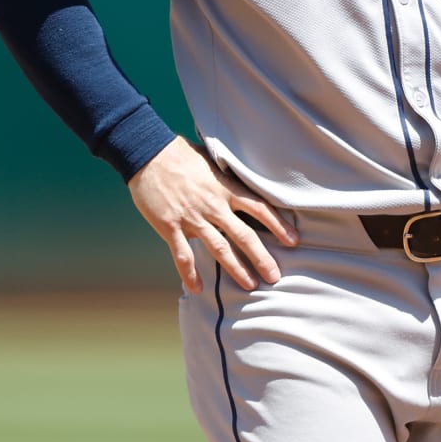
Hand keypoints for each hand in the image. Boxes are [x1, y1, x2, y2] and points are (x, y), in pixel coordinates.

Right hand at [128, 138, 297, 293]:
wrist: (147, 153)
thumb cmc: (179, 154)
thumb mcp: (211, 161)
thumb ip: (226, 177)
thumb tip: (241, 180)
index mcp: (225, 189)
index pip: (259, 208)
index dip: (278, 225)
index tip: (293, 240)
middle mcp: (213, 205)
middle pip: (244, 235)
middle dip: (262, 257)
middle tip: (275, 276)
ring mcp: (192, 218)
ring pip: (219, 249)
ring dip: (236, 269)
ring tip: (250, 285)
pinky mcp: (170, 226)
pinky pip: (183, 255)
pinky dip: (190, 273)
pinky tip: (198, 288)